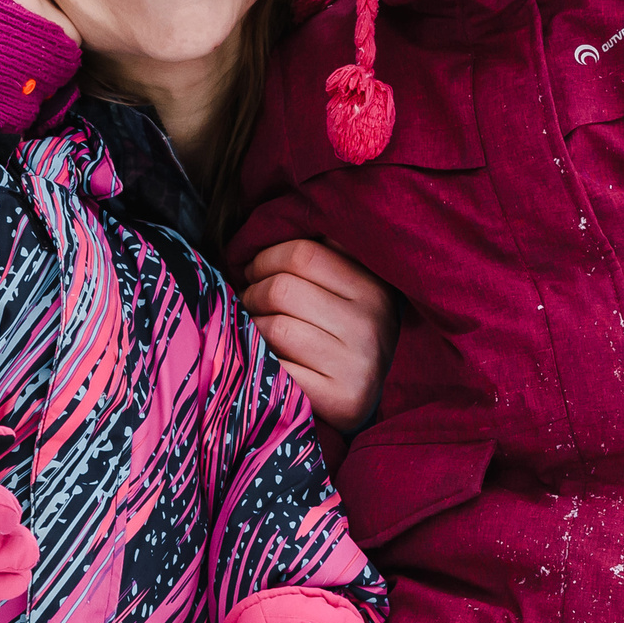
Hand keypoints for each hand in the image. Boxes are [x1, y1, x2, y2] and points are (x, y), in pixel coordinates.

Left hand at [240, 240, 398, 432]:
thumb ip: (321, 255)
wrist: (361, 400)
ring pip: (274, 327)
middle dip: (252, 292)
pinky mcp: (340, 400)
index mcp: (374, 288)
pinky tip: (264, 359)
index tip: (254, 269)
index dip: (265, 258)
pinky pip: (276, 368)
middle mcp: (372, 325)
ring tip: (255, 329)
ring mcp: (358, 365)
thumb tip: (273, 221)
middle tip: (249, 301)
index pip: (303, 254)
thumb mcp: (346, 290)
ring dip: (251, 327)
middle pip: (282, 289)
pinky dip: (259, 361)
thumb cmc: (339, 334)